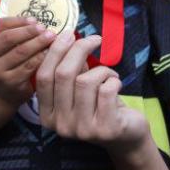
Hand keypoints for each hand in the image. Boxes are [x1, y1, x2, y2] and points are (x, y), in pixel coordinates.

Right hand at [0, 16, 54, 106]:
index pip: (0, 25)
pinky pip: (28, 66)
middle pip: (9, 38)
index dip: (19, 20)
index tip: (35, 20)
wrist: (2, 95)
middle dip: (29, 31)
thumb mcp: (4, 50)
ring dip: (38, 43)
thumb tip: (36, 21)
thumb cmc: (8, 67)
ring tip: (51, 38)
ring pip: (20, 52)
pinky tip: (50, 53)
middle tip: (45, 28)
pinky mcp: (10, 82)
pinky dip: (41, 57)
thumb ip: (15, 36)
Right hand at [35, 33, 148, 152]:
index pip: (43, 77)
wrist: (126, 136)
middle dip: (79, 49)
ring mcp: (82, 130)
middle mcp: (60, 125)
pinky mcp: (105, 129)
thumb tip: (66, 37)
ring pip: (86, 81)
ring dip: (102, 70)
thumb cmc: (100, 107)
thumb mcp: (78, 89)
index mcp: (47, 115)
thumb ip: (70, 70)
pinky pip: (106, 90)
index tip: (70, 34)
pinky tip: (116, 84)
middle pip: (63, 75)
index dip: (56, 51)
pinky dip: (113, 80)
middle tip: (94, 39)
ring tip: (109, 75)